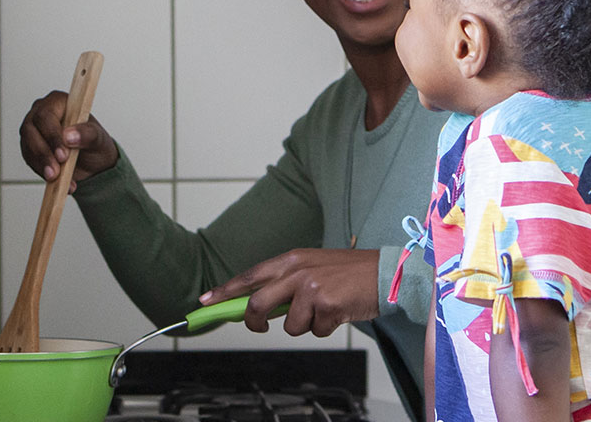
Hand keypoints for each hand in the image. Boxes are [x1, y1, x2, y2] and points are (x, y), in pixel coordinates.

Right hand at [18, 89, 118, 188]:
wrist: (93, 162)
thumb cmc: (96, 143)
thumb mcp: (99, 138)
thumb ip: (87, 134)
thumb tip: (70, 136)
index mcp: (58, 102)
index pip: (47, 116)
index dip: (52, 136)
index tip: (62, 155)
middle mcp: (41, 113)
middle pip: (31, 130)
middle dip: (44, 154)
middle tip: (56, 171)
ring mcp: (33, 130)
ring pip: (28, 147)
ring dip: (41, 165)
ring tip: (56, 179)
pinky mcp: (29, 147)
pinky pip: (29, 160)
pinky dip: (41, 171)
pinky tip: (55, 181)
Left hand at [199, 248, 380, 337]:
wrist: (385, 273)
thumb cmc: (350, 273)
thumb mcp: (314, 268)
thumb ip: (287, 283)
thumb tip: (259, 308)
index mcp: (291, 259)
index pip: (249, 276)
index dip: (225, 291)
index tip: (205, 303)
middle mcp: (297, 271)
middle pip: (258, 305)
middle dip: (254, 323)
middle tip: (260, 327)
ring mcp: (311, 288)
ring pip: (289, 325)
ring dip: (305, 325)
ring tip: (325, 310)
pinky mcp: (326, 305)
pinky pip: (314, 331)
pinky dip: (326, 328)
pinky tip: (339, 312)